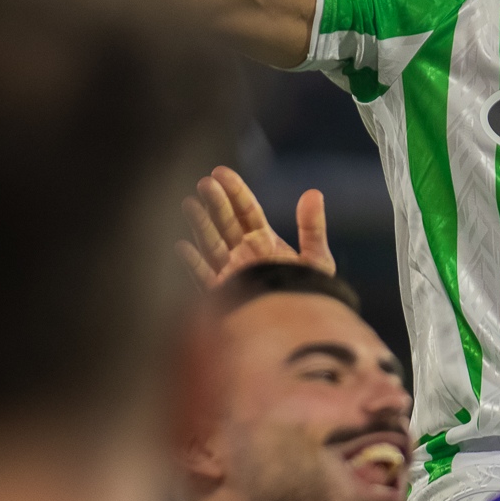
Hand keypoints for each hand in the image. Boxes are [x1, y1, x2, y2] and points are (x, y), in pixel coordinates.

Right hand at [178, 165, 335, 291]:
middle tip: (204, 183)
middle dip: (216, 202)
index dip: (234, 191)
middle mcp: (243, 253)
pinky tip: (182, 246)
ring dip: (200, 225)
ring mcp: (231, 272)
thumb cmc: (310, 294)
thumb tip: (313, 193)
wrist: (302, 328)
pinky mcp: (223, 295)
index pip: (246, 210)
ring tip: (188, 204)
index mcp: (264, 241)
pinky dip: (193, 262)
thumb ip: (313, 227)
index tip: (220, 172)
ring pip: (212, 243)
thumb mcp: (317, 258)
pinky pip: (203, 276)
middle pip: (226, 222)